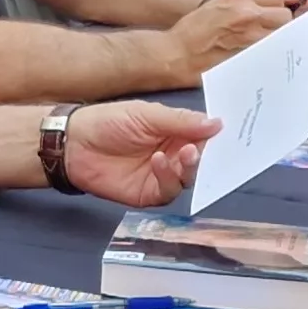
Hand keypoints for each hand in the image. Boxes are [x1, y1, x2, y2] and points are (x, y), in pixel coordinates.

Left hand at [64, 102, 221, 205]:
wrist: (75, 144)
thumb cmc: (108, 122)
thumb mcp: (147, 114)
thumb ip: (181, 121)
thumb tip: (217, 124)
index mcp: (176, 131)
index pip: (205, 135)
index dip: (218, 134)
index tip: (232, 132)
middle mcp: (174, 153)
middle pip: (203, 158)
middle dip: (209, 154)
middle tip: (207, 146)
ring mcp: (164, 175)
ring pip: (190, 177)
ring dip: (190, 166)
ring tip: (184, 153)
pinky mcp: (151, 193)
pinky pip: (169, 191)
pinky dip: (168, 177)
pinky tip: (159, 162)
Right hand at [169, 0, 307, 72]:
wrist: (176, 54)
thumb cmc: (197, 29)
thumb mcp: (221, 3)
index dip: (287, 4)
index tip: (288, 12)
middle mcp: (246, 12)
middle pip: (286, 15)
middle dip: (288, 24)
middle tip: (282, 32)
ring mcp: (249, 36)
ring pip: (284, 35)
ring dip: (285, 40)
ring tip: (275, 46)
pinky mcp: (249, 57)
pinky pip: (275, 53)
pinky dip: (277, 55)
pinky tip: (270, 58)